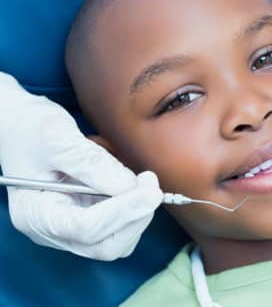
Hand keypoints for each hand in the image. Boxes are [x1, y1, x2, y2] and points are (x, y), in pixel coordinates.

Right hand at [0, 72, 162, 259]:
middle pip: (104, 245)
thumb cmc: (31, 128)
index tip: (150, 189)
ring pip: (116, 240)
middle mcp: (52, 229)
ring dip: (138, 214)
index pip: (86, 228)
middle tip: (152, 185)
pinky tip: (134, 185)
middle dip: (135, 217)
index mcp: (36, 213)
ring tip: (143, 182)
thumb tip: (129, 186)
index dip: (123, 211)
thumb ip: (91, 163)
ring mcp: (69, 225)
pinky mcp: (84, 215)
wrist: (20, 125)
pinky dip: (133, 209)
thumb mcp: (58, 138)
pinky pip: (117, 226)